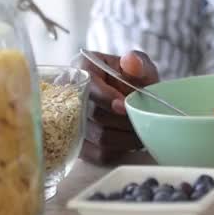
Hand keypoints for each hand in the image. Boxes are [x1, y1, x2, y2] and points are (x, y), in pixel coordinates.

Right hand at [78, 50, 159, 164]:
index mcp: (82, 68)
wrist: (133, 98)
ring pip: (98, 136)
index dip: (105, 97)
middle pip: (92, 114)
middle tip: (142, 119)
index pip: (87, 85)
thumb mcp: (140, 66)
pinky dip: (119, 149)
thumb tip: (130, 61)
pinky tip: (131, 140)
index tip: (123, 105)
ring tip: (141, 129)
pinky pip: (98, 153)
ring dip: (125, 135)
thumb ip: (138, 63)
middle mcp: (71, 94)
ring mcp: (72, 122)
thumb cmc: (134, 79)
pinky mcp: (80, 145)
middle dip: (122, 119)